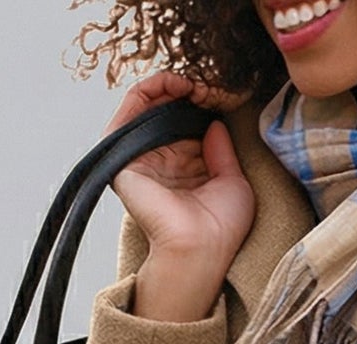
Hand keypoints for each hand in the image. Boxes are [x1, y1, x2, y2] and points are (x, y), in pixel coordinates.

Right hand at [105, 72, 255, 321]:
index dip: (203, 101)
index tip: (224, 92)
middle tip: (210, 83)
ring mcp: (141, 156)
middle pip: (167, 108)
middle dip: (189, 89)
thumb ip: (223, 149)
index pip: (187, 119)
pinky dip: (151, 90)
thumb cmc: (221, 227)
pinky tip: (174, 85)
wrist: (201, 248)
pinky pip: (130, 109)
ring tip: (194, 82)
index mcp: (184, 166)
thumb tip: (215, 121)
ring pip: (148, 103)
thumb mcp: (233, 180)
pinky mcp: (123, 156)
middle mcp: (161, 159)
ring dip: (171, 84)